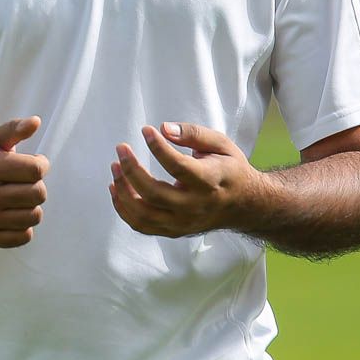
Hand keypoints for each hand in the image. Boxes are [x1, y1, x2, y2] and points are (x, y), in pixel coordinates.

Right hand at [0, 116, 48, 247]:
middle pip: (38, 195)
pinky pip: (23, 237)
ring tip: (18, 198)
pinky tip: (12, 214)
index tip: (35, 163)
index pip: (36, 170)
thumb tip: (36, 121)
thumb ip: (13, 128)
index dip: (41, 164)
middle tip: (24, 182)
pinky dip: (23, 226)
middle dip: (37, 186)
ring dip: (31, 206)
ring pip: (33, 217)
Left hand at [108, 122, 261, 237]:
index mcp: (210, 182)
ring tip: (115, 167)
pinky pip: (142, 226)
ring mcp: (183, 223)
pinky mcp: (174, 231)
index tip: (145, 130)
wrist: (244, 205)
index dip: (158, 147)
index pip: (178, 166)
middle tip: (121, 148)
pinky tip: (116, 189)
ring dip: (123, 190)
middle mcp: (195, 206)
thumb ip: (193, 134)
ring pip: (144, 214)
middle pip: (154, 193)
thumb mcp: (221, 144)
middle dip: (131, 169)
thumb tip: (164, 128)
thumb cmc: (230, 169)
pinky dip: (124, 209)